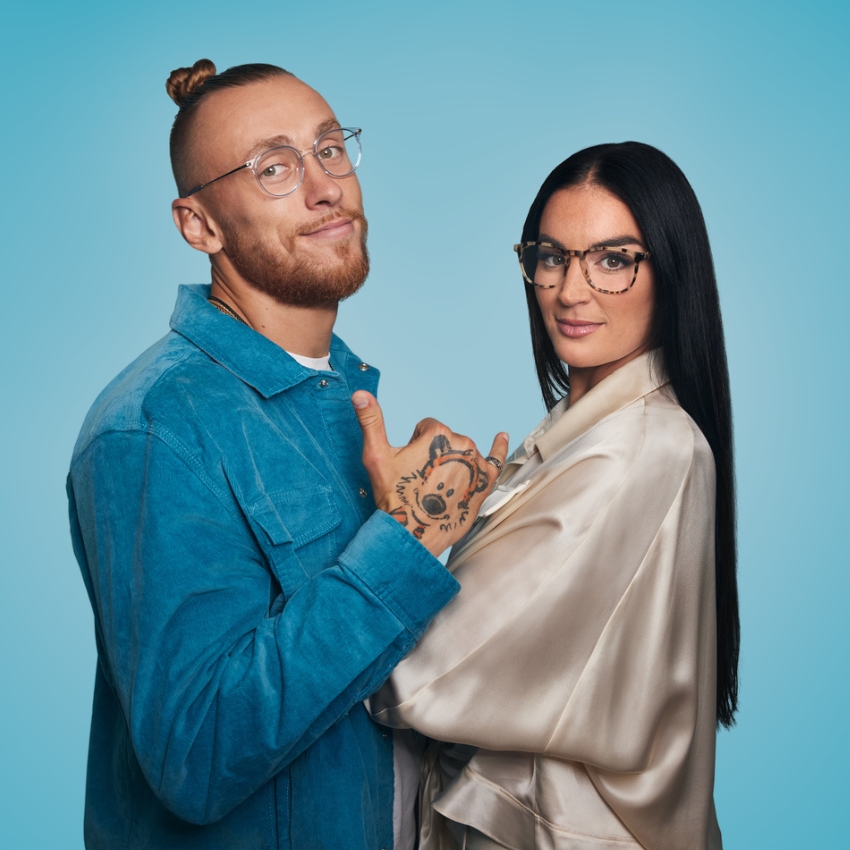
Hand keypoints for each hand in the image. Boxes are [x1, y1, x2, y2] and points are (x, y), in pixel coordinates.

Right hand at [352, 392, 508, 556]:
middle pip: (445, 440)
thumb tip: (360, 394)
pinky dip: (498, 448)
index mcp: (437, 433)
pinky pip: (495, 460)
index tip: (410, 467)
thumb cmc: (395, 497)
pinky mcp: (485, 481)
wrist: (414, 534)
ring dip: (452, 462)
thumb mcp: (376, 456)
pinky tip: (501, 437)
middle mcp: (461, 443)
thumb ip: (370, 421)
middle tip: (422, 480)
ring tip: (438, 486)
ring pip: (462, 451)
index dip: (414, 446)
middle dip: (433, 455)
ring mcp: (476, 463)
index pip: (425, 428)